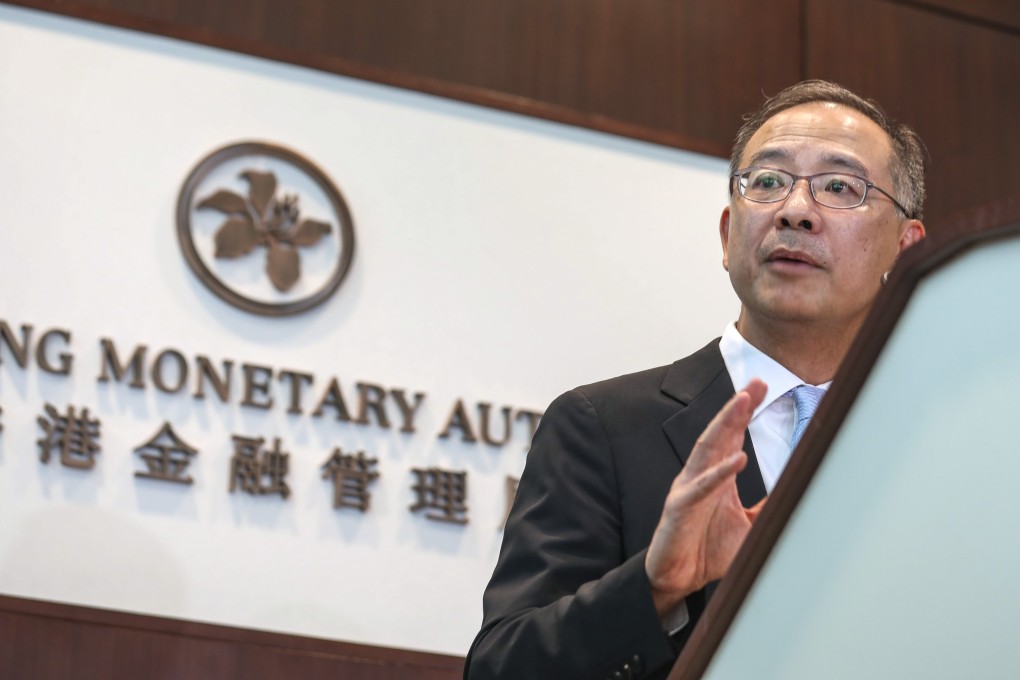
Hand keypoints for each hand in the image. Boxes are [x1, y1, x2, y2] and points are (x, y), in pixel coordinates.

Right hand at [644, 379, 767, 617]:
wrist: (678, 578)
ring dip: (725, 425)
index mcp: (716, 476)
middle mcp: (700, 475)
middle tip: (756, 383)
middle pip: (720, 433)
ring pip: (707, 450)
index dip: (744, 411)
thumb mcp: (749, 526)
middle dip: (737, 407)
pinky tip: (737, 459)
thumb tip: (798, 492)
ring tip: (742, 403)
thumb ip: (768, 507)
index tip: (762, 386)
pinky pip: (700, 488)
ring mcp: (688, 489)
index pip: (731, 436)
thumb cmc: (708, 550)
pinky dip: (719, 473)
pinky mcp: (679, 508)